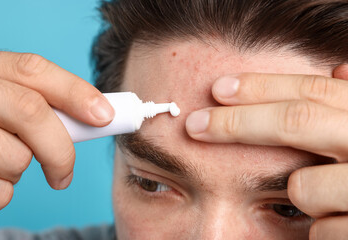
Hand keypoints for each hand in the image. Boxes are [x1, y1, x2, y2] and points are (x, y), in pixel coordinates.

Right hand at [0, 51, 113, 213]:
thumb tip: (99, 116)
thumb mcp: (3, 99)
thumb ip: (40, 101)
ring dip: (19, 169)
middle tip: (64, 174)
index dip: (75, 93)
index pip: (33, 70)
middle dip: (59, 149)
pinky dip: (1, 192)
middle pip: (31, 112)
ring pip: (17, 158)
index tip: (105, 117)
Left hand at [185, 65, 347, 238]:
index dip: (261, 87)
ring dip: (302, 193)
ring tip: (327, 199)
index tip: (218, 88)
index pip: (314, 91)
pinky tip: (343, 224)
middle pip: (297, 121)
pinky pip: (320, 229)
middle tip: (195, 125)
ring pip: (302, 186)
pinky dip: (322, 228)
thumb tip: (340, 68)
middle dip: (237, 122)